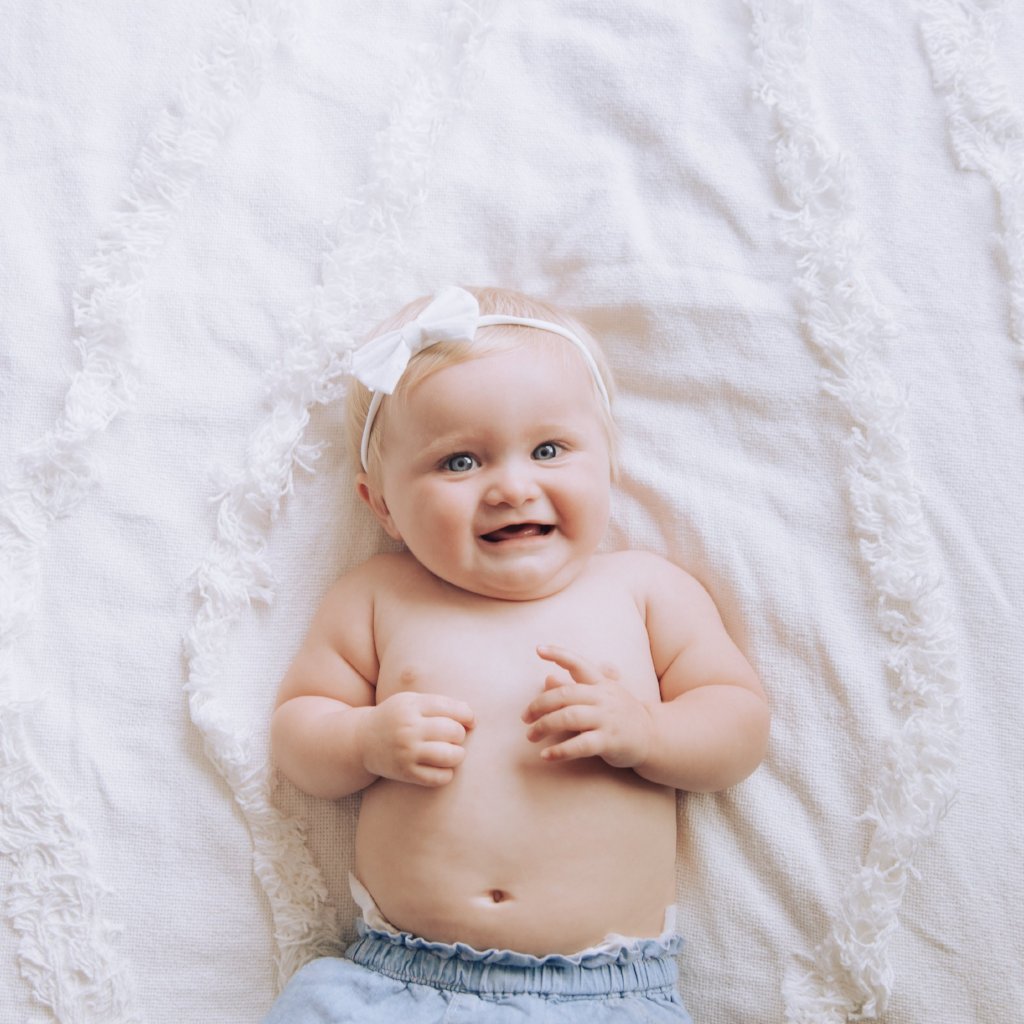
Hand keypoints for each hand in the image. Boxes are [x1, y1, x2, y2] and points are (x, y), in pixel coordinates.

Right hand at [360, 691, 474, 786]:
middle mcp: (408, 728)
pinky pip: (440, 778)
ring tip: (453, 753)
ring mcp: (407, 752)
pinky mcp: (406, 772)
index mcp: (412, 706)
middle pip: (454, 732)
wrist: (362, 740)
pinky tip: (442, 768)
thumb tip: (472, 717)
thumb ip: (441, 704)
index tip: (470, 722)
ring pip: (451, 755)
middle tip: (453, 737)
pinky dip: (447, 774)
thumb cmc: (397, 718)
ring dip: (458, 755)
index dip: (468, 716)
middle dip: (460, 735)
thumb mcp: (412, 701)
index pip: (453, 709)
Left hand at [521, 645, 653, 767]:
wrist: (653, 736)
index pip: (579, 663)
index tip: (539, 650)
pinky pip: (581, 744)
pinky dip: (560, 750)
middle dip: (540, 705)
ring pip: (569, 717)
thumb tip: (548, 679)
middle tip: (525, 717)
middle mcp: (603, 697)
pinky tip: (546, 755)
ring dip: (545, 726)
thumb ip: (575, 688)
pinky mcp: (609, 741)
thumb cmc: (619, 714)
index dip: (558, 654)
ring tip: (531, 736)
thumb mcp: (601, 696)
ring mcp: (607, 719)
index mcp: (601, 683)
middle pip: (565, 695)